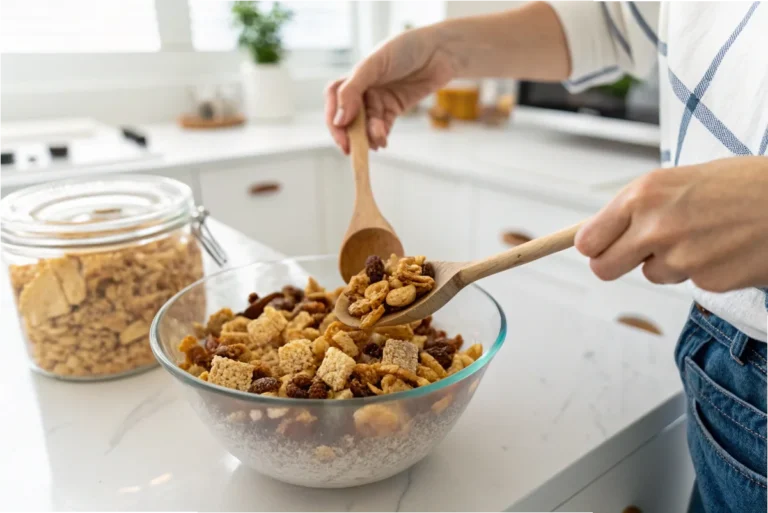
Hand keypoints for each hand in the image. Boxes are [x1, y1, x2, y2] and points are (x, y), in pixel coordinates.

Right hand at [325, 27, 455, 153]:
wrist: (440, 51)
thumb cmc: (407, 48)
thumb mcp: (374, 64)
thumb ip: (352, 90)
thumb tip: (339, 120)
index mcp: (355, 75)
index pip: (334, 99)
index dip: (334, 119)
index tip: (341, 133)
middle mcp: (364, 88)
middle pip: (348, 116)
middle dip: (350, 133)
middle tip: (353, 149)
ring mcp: (379, 100)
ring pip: (366, 125)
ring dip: (368, 136)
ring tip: (378, 141)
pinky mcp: (394, 109)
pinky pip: (382, 128)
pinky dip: (380, 137)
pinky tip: (382, 142)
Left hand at [575, 156, 767, 291]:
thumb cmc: (742, 185)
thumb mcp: (680, 180)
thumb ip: (640, 206)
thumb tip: (602, 230)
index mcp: (643, 194)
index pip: (588, 240)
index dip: (595, 246)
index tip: (600, 246)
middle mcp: (654, 226)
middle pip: (604, 268)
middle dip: (617, 264)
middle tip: (639, 253)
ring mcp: (680, 257)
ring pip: (652, 274)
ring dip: (670, 263)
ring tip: (704, 236)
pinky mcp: (706, 280)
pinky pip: (689, 282)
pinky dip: (703, 270)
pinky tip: (726, 248)